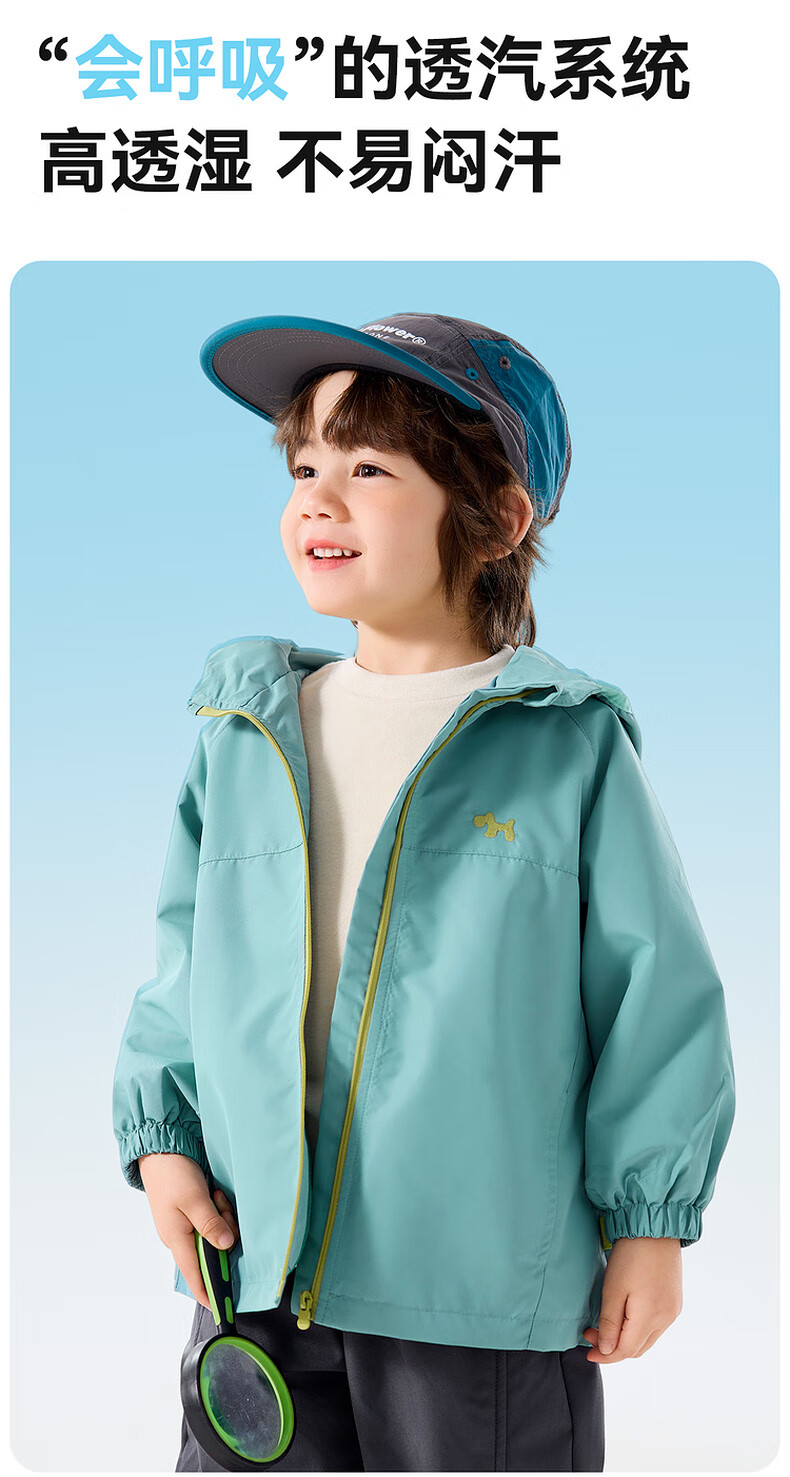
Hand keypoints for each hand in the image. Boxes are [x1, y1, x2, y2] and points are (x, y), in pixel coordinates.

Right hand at [137, 1153, 240, 1308]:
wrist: (160, 1150)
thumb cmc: (172, 1174)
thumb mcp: (194, 1199)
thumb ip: (210, 1224)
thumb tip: (226, 1246)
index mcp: (176, 1239)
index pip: (194, 1276)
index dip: (208, 1293)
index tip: (223, 1309)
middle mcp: (180, 1238)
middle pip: (212, 1252)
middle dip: (224, 1235)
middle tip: (221, 1207)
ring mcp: (185, 1226)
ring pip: (214, 1235)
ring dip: (222, 1218)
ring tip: (215, 1196)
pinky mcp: (191, 1214)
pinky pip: (212, 1222)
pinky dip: (218, 1211)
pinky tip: (214, 1194)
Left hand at [583, 1237, 682, 1361]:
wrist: (655, 1228)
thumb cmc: (631, 1256)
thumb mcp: (613, 1290)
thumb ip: (610, 1323)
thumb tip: (607, 1350)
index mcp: (651, 1317)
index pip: (626, 1351)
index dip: (606, 1354)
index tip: (587, 1350)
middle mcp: (666, 1319)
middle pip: (638, 1349)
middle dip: (613, 1348)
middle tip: (591, 1334)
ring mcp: (673, 1310)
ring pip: (647, 1339)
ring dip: (626, 1339)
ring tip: (605, 1326)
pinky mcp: (674, 1302)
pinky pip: (655, 1326)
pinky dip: (638, 1329)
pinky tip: (624, 1317)